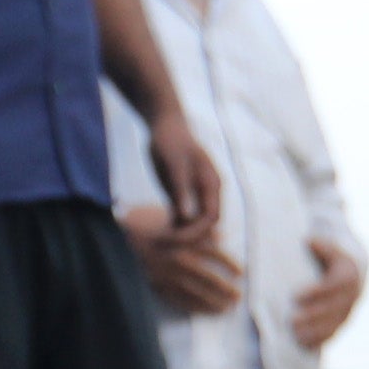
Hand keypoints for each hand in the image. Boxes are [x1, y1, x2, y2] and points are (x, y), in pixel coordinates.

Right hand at [127, 205, 243, 314]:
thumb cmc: (143, 228)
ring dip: (213, 301)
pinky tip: (204, 311)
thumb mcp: (171, 221)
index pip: (214, 253)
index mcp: (183, 240)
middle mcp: (178, 259)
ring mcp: (167, 276)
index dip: (229, 264)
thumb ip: (196, 229)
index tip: (240, 273)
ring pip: (195, 292)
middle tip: (238, 296)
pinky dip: (193, 307)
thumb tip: (220, 236)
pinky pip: (178, 300)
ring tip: (225, 308)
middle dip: (225, 288)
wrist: (114, 242)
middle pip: (208, 277)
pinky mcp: (156, 287)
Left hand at [144, 101, 226, 247]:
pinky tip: (157, 231)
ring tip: (158, 241)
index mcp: (211, 184)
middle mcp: (208, 190)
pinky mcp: (182, 192)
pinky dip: (173, 225)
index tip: (174, 239)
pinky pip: (183, 215)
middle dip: (188, 236)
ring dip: (180, 233)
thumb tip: (188, 219)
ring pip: (194, 221)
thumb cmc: (170, 142)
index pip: (211, 217)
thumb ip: (181, 191)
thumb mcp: (173, 166)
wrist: (164, 125)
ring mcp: (196, 192)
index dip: (196, 232)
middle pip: (205, 223)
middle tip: (162, 243)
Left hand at [291, 237, 368, 350]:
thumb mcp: (329, 247)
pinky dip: (319, 339)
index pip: (334, 285)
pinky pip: (333, 333)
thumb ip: (321, 245)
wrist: (353, 269)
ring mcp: (348, 309)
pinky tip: (303, 343)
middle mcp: (352, 294)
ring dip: (315, 331)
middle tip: (292, 321)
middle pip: (333, 308)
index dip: (316, 292)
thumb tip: (310, 241)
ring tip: (295, 335)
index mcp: (348, 274)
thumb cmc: (332, 257)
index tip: (296, 296)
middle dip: (313, 316)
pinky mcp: (342, 321)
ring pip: (334, 324)